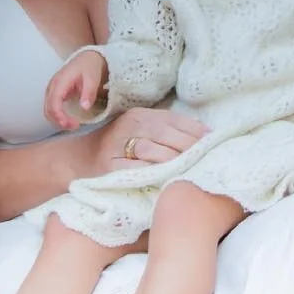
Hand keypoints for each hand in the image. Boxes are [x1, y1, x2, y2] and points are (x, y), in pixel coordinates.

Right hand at [44, 51, 107, 129]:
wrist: (87, 58)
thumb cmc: (89, 67)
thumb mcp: (93, 78)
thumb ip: (89, 92)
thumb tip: (84, 108)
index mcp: (61, 81)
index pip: (54, 102)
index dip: (60, 116)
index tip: (72, 124)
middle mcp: (53, 85)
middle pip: (48, 108)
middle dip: (59, 121)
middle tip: (75, 126)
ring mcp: (52, 89)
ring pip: (47, 110)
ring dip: (57, 120)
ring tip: (73, 125)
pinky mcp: (54, 93)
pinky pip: (51, 107)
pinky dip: (57, 116)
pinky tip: (68, 119)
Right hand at [88, 107, 208, 172]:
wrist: (81, 159)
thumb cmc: (120, 145)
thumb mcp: (142, 130)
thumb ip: (168, 130)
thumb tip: (205, 136)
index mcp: (140, 114)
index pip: (173, 119)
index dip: (194, 130)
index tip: (213, 141)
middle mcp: (129, 125)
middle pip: (165, 134)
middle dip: (188, 146)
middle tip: (207, 158)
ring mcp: (118, 145)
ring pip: (151, 150)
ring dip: (174, 159)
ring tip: (192, 168)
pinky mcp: (110, 166)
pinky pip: (135, 169)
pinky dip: (153, 174)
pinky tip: (168, 179)